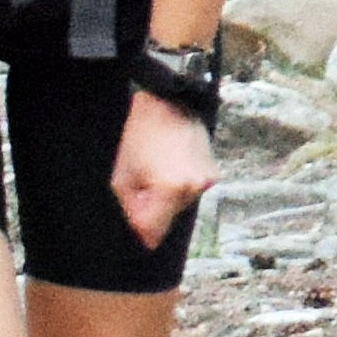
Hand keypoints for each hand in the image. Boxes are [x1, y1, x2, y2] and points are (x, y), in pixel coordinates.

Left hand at [110, 89, 217, 245]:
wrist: (169, 103)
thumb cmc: (141, 134)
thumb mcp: (123, 175)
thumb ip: (131, 208)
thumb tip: (141, 232)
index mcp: (171, 189)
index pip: (155, 231)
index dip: (141, 232)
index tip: (133, 226)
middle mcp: (195, 187)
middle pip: (169, 219)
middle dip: (153, 210)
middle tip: (141, 186)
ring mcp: (207, 180)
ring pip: (181, 205)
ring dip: (167, 198)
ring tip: (156, 171)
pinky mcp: (213, 173)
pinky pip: (191, 191)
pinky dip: (180, 186)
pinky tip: (171, 166)